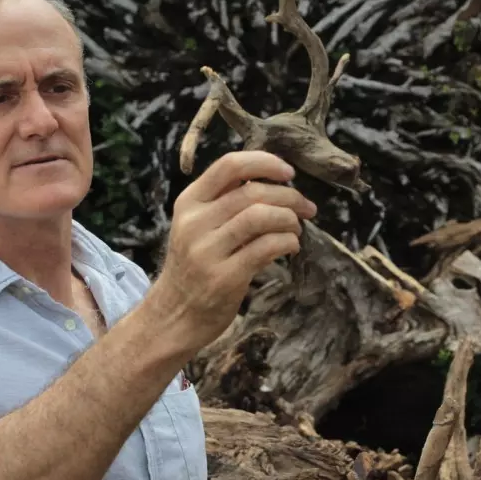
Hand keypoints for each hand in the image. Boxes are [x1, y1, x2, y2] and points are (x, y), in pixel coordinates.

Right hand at [145, 150, 315, 348]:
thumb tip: (275, 180)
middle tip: (306, 207)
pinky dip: (288, 242)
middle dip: (289, 196)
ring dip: (289, 219)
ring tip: (296, 228)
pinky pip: (267, 247)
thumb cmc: (194, 267)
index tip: (288, 173)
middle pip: (252, 192)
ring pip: (261, 217)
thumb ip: (225, 202)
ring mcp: (207, 251)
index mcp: (189, 202)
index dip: (265, 163)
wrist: (174, 316)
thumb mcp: (197, 226)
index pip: (229, 165)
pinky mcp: (224, 277)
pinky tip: (291, 246)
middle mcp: (194, 223)